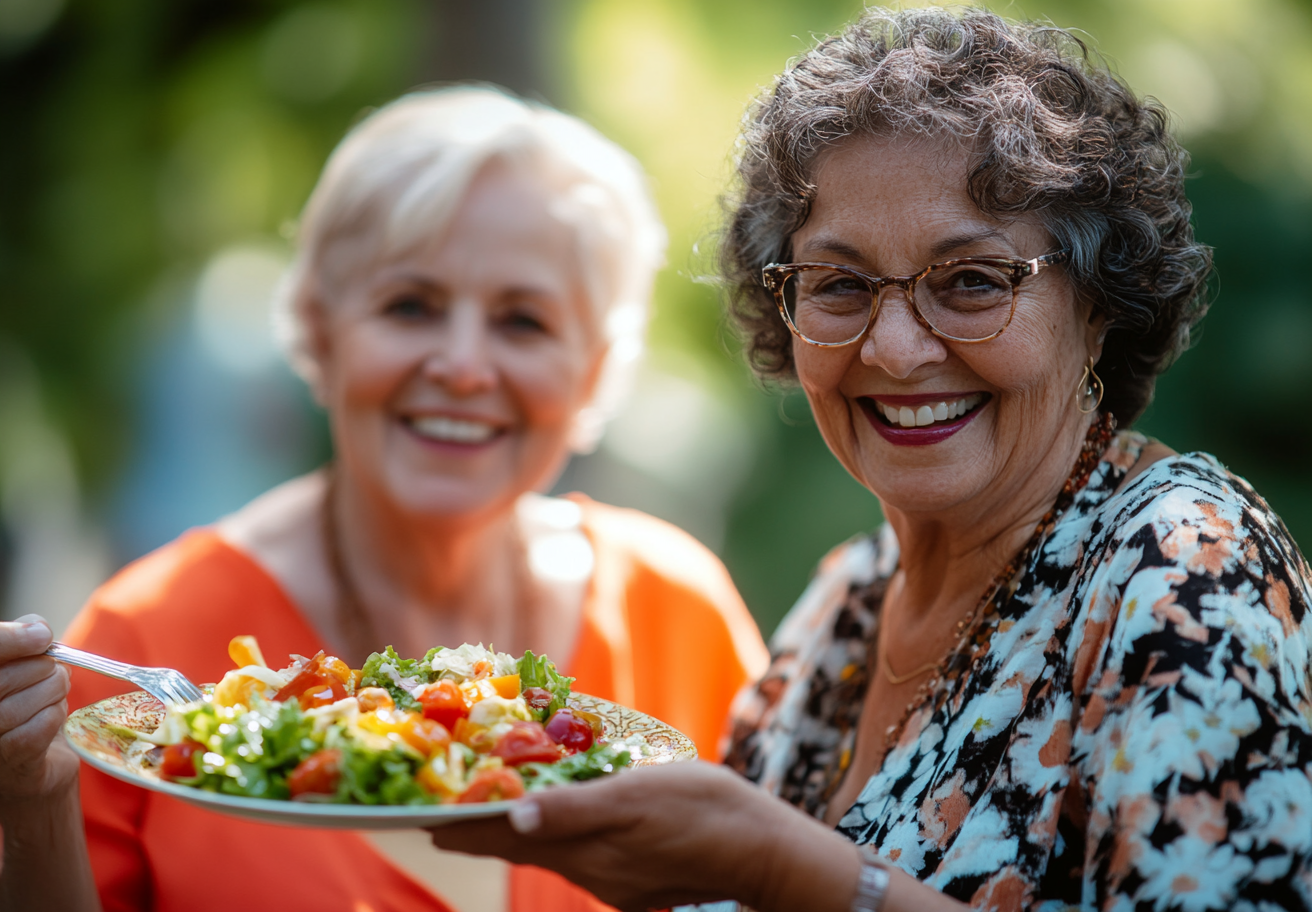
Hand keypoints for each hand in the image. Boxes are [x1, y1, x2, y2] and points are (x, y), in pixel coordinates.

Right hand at [0, 615, 77, 808]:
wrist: (32, 767)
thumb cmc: (25, 709)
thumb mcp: (22, 666)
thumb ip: (23, 639)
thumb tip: (38, 629)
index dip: (11, 638)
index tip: (43, 635)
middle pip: (7, 677)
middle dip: (44, 669)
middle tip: (54, 673)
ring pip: (29, 700)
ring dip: (55, 693)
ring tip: (54, 697)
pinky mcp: (11, 762)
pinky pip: (43, 724)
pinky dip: (56, 715)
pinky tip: (52, 717)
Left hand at [429, 761, 858, 911]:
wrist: (765, 851)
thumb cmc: (704, 810)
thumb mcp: (638, 796)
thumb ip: (575, 810)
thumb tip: (513, 818)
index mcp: (586, 850)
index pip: (506, 841)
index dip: (464, 829)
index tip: (421, 820)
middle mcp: (592, 873)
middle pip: (523, 850)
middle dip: (482, 833)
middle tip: (443, 813)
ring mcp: (616, 881)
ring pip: (552, 854)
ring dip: (517, 835)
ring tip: (490, 812)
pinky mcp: (639, 880)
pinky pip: (584, 856)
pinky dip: (558, 838)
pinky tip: (559, 823)